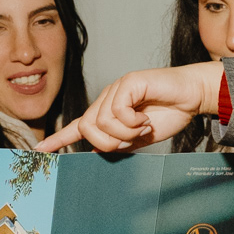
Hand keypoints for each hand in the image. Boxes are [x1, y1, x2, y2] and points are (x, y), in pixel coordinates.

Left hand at [40, 63, 223, 152]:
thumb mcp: (139, 137)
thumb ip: (118, 143)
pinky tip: (145, 118)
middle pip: (87, 127)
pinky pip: (116, 110)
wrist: (192, 97)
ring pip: (101, 122)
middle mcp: (108, 99)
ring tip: (143, 127)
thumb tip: (95, 150)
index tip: (40, 150)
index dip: (59, 138)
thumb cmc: (169, 113)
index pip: (78, 126)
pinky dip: (131, 121)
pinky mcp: (128, 82)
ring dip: (124, 133)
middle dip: (107, 142)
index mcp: (108, 112)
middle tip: (131, 140)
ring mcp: (116, 88)